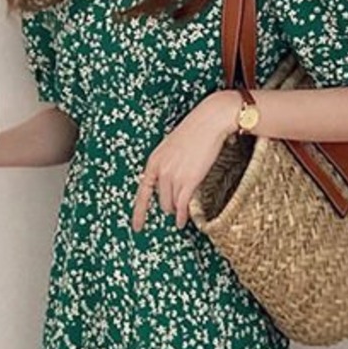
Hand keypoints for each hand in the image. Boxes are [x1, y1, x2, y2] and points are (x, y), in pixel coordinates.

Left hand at [132, 92, 237, 231]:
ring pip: (171, 204)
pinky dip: (182, 216)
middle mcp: (160, 170)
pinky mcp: (188, 181)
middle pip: (161, 201)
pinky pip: (182, 206)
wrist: (210, 121)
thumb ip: (167, 164)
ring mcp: (173, 176)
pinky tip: (182, 221)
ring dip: (176, 211)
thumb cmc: (195, 131)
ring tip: (181, 214)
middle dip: (168, 206)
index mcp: (154, 161)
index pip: (143, 192)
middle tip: (175, 210)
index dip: (139, 212)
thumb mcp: (173, 148)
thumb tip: (170, 182)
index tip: (137, 227)